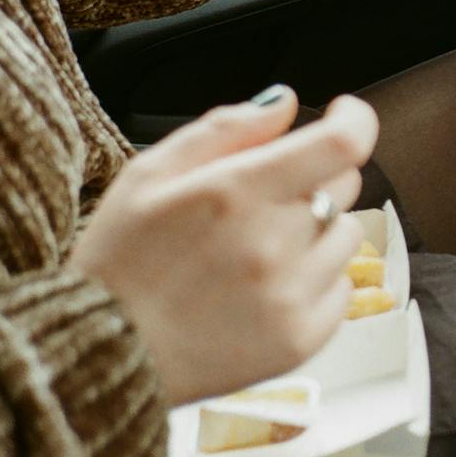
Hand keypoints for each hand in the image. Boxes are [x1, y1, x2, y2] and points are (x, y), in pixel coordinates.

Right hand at [71, 87, 376, 405]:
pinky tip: (267, 288)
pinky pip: (342, 289)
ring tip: (258, 250)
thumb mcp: (149, 172)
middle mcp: (272, 243)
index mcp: (235, 192)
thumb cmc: (120, 259)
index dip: (354, 120)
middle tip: (264, 199)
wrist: (101, 355)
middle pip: (344, 184)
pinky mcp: (301, 339)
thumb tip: (285, 101)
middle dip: (314, 177)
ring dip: (317, 231)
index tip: (343, 115)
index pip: (340, 145)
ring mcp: (290, 295)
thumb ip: (226, 128)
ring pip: (346, 235)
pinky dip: (316, 281)